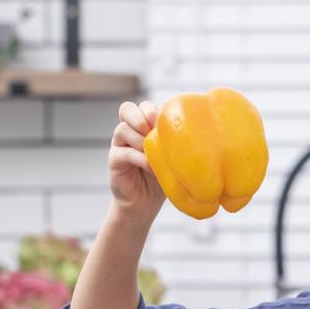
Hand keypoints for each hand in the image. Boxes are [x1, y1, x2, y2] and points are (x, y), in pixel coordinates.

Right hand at [108, 100, 165, 219]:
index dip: (151, 111)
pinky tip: (151, 167)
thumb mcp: (171, 156)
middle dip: (141, 117)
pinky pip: (124, 152)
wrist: (146, 202)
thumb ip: (174, 142)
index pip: (143, 106)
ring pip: (123, 129)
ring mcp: (119, 145)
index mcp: (143, 127)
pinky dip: (140, 158)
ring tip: (153, 155)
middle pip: (127, 109)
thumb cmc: (162, 176)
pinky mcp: (114, 160)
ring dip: (140, 140)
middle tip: (152, 131)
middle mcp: (129, 132)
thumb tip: (195, 132)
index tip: (164, 125)